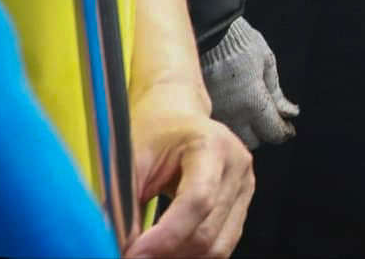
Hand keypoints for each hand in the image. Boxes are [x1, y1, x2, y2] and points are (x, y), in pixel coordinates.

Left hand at [124, 95, 253, 257]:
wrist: (177, 121)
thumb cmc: (154, 135)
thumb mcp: (132, 158)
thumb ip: (124, 201)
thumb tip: (119, 244)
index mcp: (212, 144)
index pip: (198, 199)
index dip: (166, 235)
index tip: (133, 253)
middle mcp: (237, 166)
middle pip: (207, 230)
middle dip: (167, 253)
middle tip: (132, 257)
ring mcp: (244, 188)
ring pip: (216, 247)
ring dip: (179, 258)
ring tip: (148, 253)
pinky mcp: (241, 207)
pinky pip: (221, 247)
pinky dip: (191, 256)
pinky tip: (168, 251)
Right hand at [199, 17, 297, 150]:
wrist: (207, 32)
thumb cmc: (239, 41)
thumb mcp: (267, 61)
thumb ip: (276, 92)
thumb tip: (289, 112)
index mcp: (253, 102)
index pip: (272, 132)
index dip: (283, 132)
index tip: (288, 128)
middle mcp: (232, 114)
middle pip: (252, 141)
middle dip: (263, 133)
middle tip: (269, 119)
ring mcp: (213, 113)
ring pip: (232, 137)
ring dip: (244, 130)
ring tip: (250, 113)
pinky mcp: (200, 108)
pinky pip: (218, 125)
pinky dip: (228, 122)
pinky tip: (232, 108)